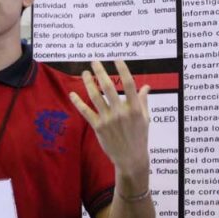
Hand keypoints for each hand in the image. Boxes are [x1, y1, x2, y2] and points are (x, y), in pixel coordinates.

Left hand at [69, 60, 150, 175]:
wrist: (131, 158)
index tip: (116, 59)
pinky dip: (78, 102)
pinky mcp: (98, 127)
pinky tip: (72, 94)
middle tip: (94, 61)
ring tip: (85, 73)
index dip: (122, 69)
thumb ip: (143, 101)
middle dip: (100, 71)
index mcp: (135, 108)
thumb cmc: (140, 137)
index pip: (129, 84)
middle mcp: (121, 112)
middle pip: (108, 87)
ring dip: (88, 82)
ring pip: (95, 97)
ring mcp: (108, 120)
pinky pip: (86, 112)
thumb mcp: (145, 118)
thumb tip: (146, 87)